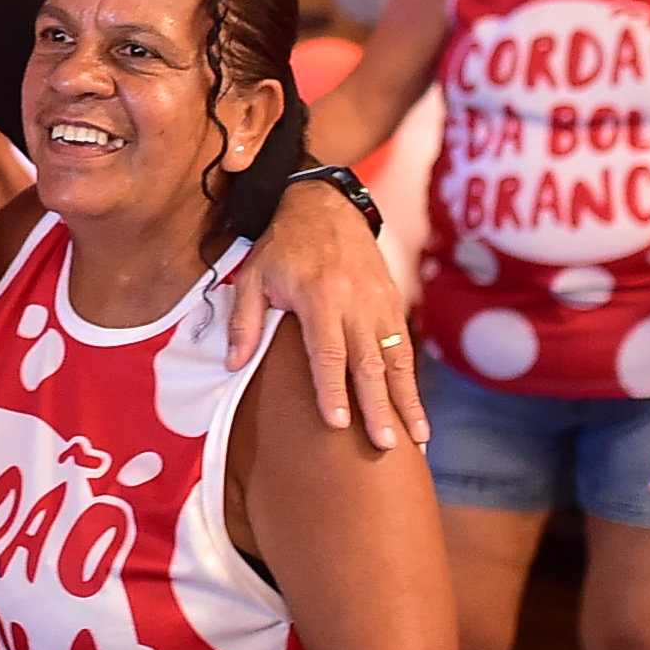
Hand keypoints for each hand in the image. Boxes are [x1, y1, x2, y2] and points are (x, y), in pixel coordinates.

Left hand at [242, 184, 425, 446]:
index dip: (332, 389)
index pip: (327, 351)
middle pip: (368, 362)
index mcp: (319, 295)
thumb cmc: (284, 245)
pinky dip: (411, 381)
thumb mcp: (253, 275)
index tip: (337, 424)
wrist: (324, 204)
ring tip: (416, 439)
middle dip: (379, 406)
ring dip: (406, 400)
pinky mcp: (392, 302)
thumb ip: (244, 321)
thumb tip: (234, 364)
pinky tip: (416, 411)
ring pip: (395, 358)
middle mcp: (355, 300)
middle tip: (385, 445)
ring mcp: (379, 301)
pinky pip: (403, 347)